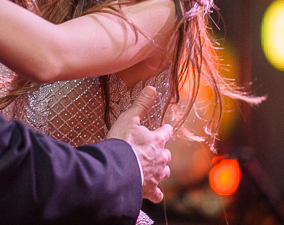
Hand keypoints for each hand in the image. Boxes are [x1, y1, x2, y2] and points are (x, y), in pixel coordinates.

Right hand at [107, 86, 172, 202]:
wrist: (117, 170)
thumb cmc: (122, 143)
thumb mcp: (129, 118)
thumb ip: (141, 104)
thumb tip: (152, 88)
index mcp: (157, 140)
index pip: (166, 132)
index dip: (165, 130)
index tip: (164, 128)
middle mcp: (161, 158)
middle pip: (167, 154)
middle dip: (161, 152)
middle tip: (153, 150)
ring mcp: (156, 175)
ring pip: (164, 172)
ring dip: (160, 170)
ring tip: (154, 169)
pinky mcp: (149, 190)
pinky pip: (157, 194)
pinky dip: (155, 193)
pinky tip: (153, 194)